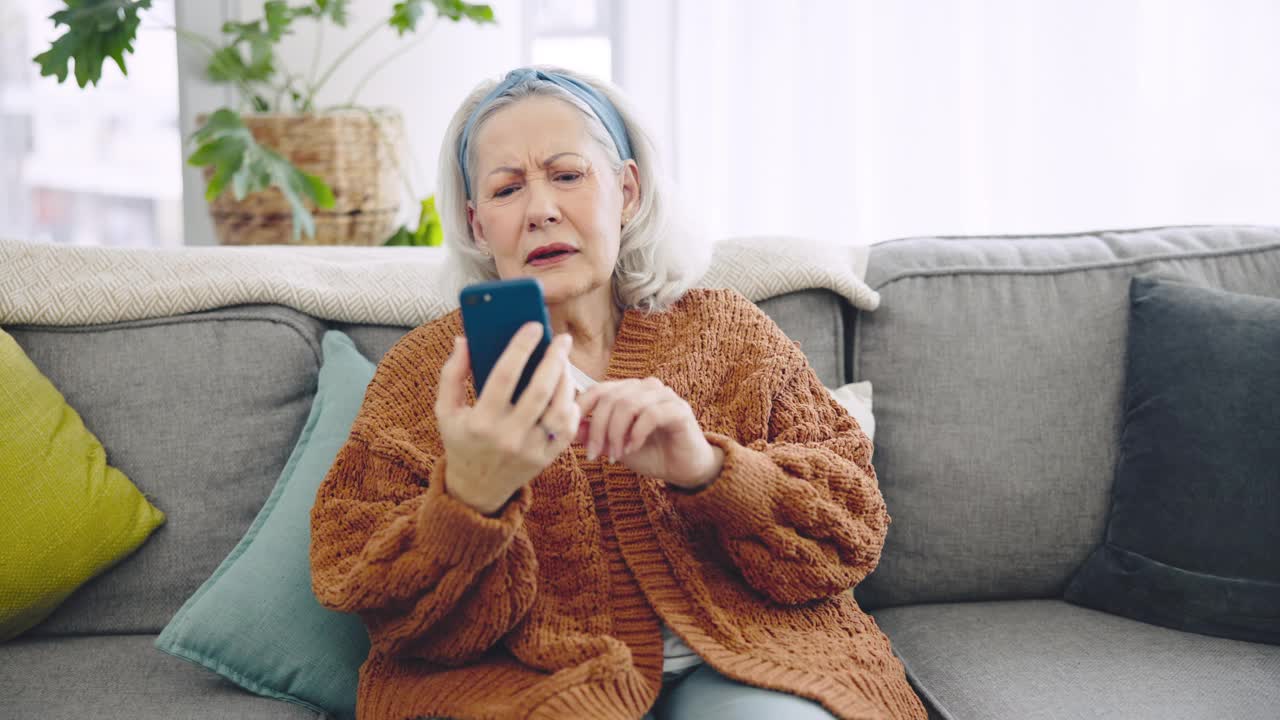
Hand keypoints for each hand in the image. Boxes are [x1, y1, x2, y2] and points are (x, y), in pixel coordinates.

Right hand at [435, 323, 578, 514]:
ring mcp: (530, 450)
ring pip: (559, 409)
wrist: (476, 489)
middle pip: (539, 391)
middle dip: (554, 359)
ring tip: (564, 361)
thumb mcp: (446, 410)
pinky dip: (571, 405)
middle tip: (560, 339)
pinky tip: (567, 388)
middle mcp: (508, 437)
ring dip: (566, 381)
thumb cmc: (462, 440)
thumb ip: (452, 374)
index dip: (520, 347)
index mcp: (481, 422)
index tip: (533, 325)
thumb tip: (464, 339)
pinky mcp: (547, 459)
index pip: (504, 377)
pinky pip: (567, 428)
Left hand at [574, 377, 724, 489]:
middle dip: (598, 429)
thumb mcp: (614, 446)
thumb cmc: (650, 454)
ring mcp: (664, 395)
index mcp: (628, 391)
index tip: (570, 434)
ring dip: (616, 434)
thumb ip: (594, 434)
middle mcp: (645, 387)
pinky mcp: (679, 409)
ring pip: (628, 405)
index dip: (581, 409)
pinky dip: (635, 434)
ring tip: (615, 456)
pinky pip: (650, 414)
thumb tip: (566, 427)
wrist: (684, 469)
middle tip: (594, 455)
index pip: (598, 390)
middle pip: (610, 398)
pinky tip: (632, 449)